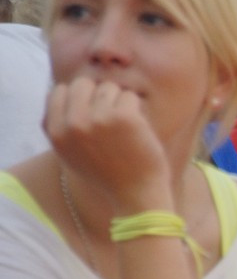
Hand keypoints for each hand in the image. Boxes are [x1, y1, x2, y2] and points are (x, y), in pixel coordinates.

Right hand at [45, 78, 170, 210]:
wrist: (135, 195)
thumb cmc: (107, 174)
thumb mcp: (70, 153)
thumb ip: (61, 125)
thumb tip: (60, 91)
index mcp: (56, 133)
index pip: (58, 91)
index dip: (78, 97)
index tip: (92, 111)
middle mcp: (72, 124)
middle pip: (83, 83)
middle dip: (98, 95)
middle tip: (111, 117)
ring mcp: (97, 119)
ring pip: (109, 88)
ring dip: (120, 103)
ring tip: (124, 129)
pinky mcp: (123, 117)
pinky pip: (129, 96)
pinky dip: (136, 110)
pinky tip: (137, 130)